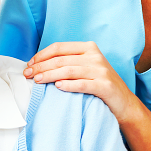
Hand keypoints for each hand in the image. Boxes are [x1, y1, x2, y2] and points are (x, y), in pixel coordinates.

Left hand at [23, 41, 138, 123]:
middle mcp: (95, 57)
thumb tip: (39, 65)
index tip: (29, 64)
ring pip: (69, 71)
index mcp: (89, 48)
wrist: (123, 102)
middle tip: (27, 74)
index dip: (42, 55)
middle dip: (41, 67)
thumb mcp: (85, 68)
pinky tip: (57, 87)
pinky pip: (82, 84)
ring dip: (50, 75)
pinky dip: (68, 85)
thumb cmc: (99, 85)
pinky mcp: (105, 86)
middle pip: (61, 59)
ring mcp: (101, 71)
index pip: (59, 48)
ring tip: (37, 81)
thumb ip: (68, 62)